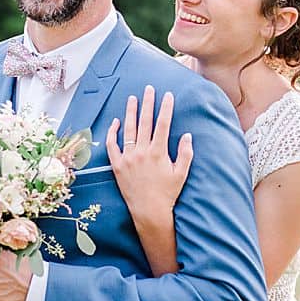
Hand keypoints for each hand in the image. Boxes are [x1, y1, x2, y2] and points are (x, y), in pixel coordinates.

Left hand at [106, 85, 193, 217]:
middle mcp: (142, 152)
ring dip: (131, 112)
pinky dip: (113, 132)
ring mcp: (128, 158)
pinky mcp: (118, 165)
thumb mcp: (181, 174)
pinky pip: (113, 145)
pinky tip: (117, 121)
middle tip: (149, 89)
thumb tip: (187, 136)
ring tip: (132, 98)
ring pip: (129, 130)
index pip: (163, 124)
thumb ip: (185, 154)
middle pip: (145, 122)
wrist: (149, 211)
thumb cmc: (168, 193)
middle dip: (148, 103)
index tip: (167, 95)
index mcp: (158, 153)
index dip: (165, 108)